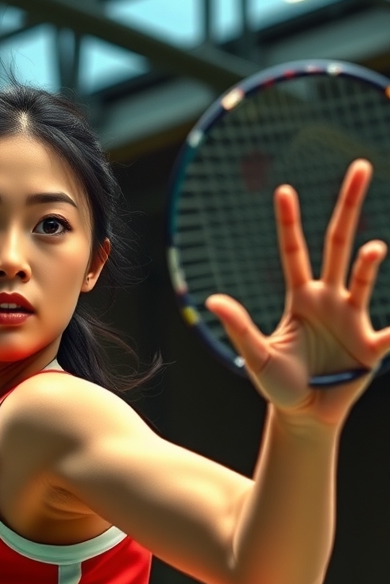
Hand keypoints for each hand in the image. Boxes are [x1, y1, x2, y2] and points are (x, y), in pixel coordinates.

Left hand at [206, 159, 389, 427]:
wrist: (304, 416)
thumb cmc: (279, 386)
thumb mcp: (256, 357)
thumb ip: (240, 328)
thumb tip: (212, 300)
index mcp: (302, 299)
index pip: (294, 253)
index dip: (289, 223)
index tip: (283, 190)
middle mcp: (330, 300)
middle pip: (339, 244)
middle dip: (349, 206)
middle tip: (360, 166)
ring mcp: (353, 320)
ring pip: (363, 281)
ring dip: (368, 264)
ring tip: (373, 249)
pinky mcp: (370, 349)